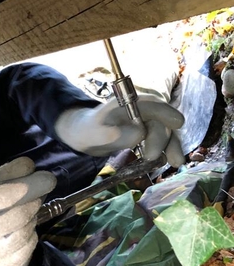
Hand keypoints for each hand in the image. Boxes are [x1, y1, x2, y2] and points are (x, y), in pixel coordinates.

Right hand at [0, 157, 56, 265]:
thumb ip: (4, 176)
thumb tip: (30, 165)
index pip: (1, 197)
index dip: (27, 186)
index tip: (47, 178)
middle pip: (18, 216)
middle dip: (34, 200)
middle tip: (41, 191)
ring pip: (25, 233)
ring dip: (33, 218)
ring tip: (27, 211)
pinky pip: (27, 250)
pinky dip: (31, 237)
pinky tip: (22, 231)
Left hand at [54, 95, 184, 166]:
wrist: (88, 136)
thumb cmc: (90, 131)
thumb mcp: (96, 133)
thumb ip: (113, 134)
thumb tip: (139, 134)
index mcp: (131, 103)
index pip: (153, 104)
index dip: (166, 113)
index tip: (178, 124)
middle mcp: (143, 110)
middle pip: (161, 122)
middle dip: (162, 139)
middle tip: (151, 157)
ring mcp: (148, 122)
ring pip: (166, 132)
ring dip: (172, 146)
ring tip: (175, 162)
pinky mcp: (150, 134)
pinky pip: (162, 141)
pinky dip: (167, 151)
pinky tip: (170, 161)